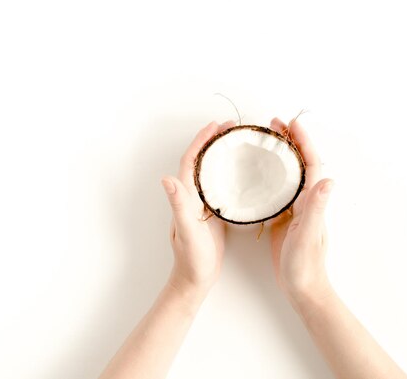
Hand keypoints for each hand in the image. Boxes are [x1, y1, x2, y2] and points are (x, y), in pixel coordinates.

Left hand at [161, 120, 235, 294]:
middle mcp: (191, 197)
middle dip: (212, 141)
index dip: (201, 141)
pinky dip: (227, 173)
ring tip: (236, 142)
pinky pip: (218, 186)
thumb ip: (179, 206)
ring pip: (209, 172)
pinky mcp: (211, 214)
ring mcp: (201, 205)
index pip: (190, 161)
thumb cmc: (192, 259)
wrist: (195, 280)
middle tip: (230, 127)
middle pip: (200, 161)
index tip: (216, 126)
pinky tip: (240, 172)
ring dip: (219, 155)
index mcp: (186, 197)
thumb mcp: (188, 231)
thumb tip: (166, 178)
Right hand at [269, 117, 333, 307]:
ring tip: (265, 140)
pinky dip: (270, 175)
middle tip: (273, 124)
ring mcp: (294, 210)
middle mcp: (305, 201)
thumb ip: (316, 209)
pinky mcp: (283, 219)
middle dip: (290, 142)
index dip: (303, 142)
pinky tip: (257, 173)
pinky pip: (278, 190)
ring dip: (280, 155)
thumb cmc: (305, 264)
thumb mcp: (308, 235)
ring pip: (289, 174)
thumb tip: (328, 180)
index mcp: (311, 201)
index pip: (310, 164)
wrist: (303, 287)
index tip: (292, 123)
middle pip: (300, 164)